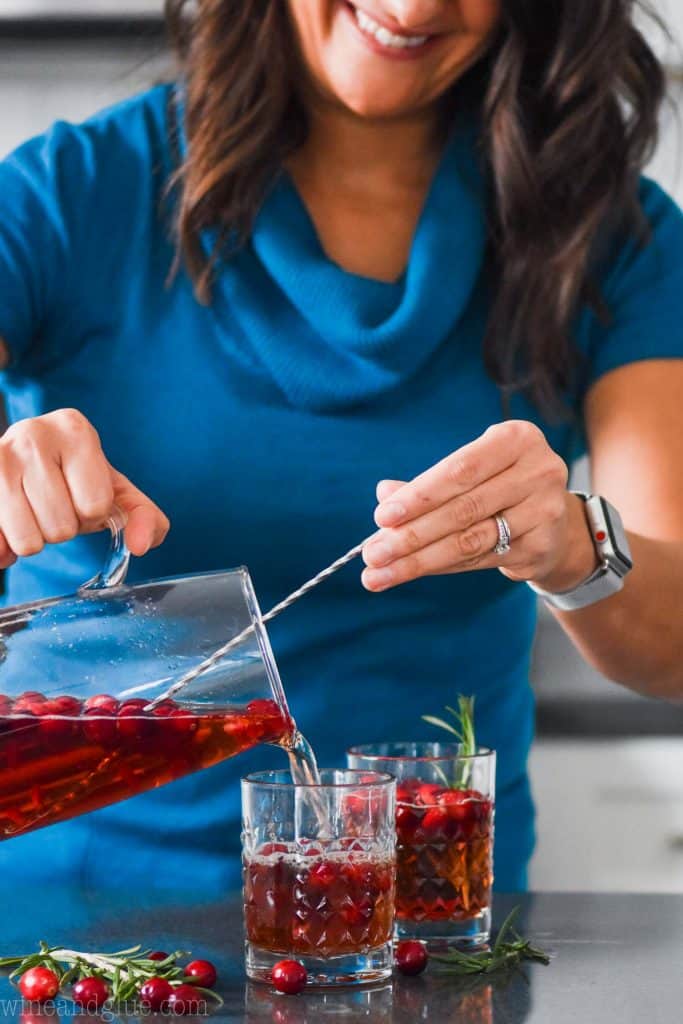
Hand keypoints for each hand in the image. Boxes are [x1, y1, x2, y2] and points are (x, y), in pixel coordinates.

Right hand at [0, 408, 169, 569]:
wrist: (23, 460)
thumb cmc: (72, 476)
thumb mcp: (115, 490)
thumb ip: (144, 517)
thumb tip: (139, 546)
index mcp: (75, 429)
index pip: (96, 505)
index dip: (93, 512)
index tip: (81, 494)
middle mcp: (32, 434)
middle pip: (62, 527)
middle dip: (63, 527)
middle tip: (54, 504)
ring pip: (29, 541)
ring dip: (35, 537)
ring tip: (33, 511)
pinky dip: (6, 546)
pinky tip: (9, 522)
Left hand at [361, 420, 598, 592]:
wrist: (554, 520)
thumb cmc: (498, 485)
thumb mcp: (470, 471)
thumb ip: (428, 483)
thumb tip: (383, 493)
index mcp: (516, 439)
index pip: (460, 470)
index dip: (419, 496)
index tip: (381, 517)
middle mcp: (538, 471)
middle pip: (462, 509)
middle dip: (411, 535)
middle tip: (373, 554)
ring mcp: (544, 511)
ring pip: (469, 541)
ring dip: (418, 560)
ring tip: (380, 573)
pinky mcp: (541, 546)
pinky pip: (480, 561)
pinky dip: (440, 567)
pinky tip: (411, 572)